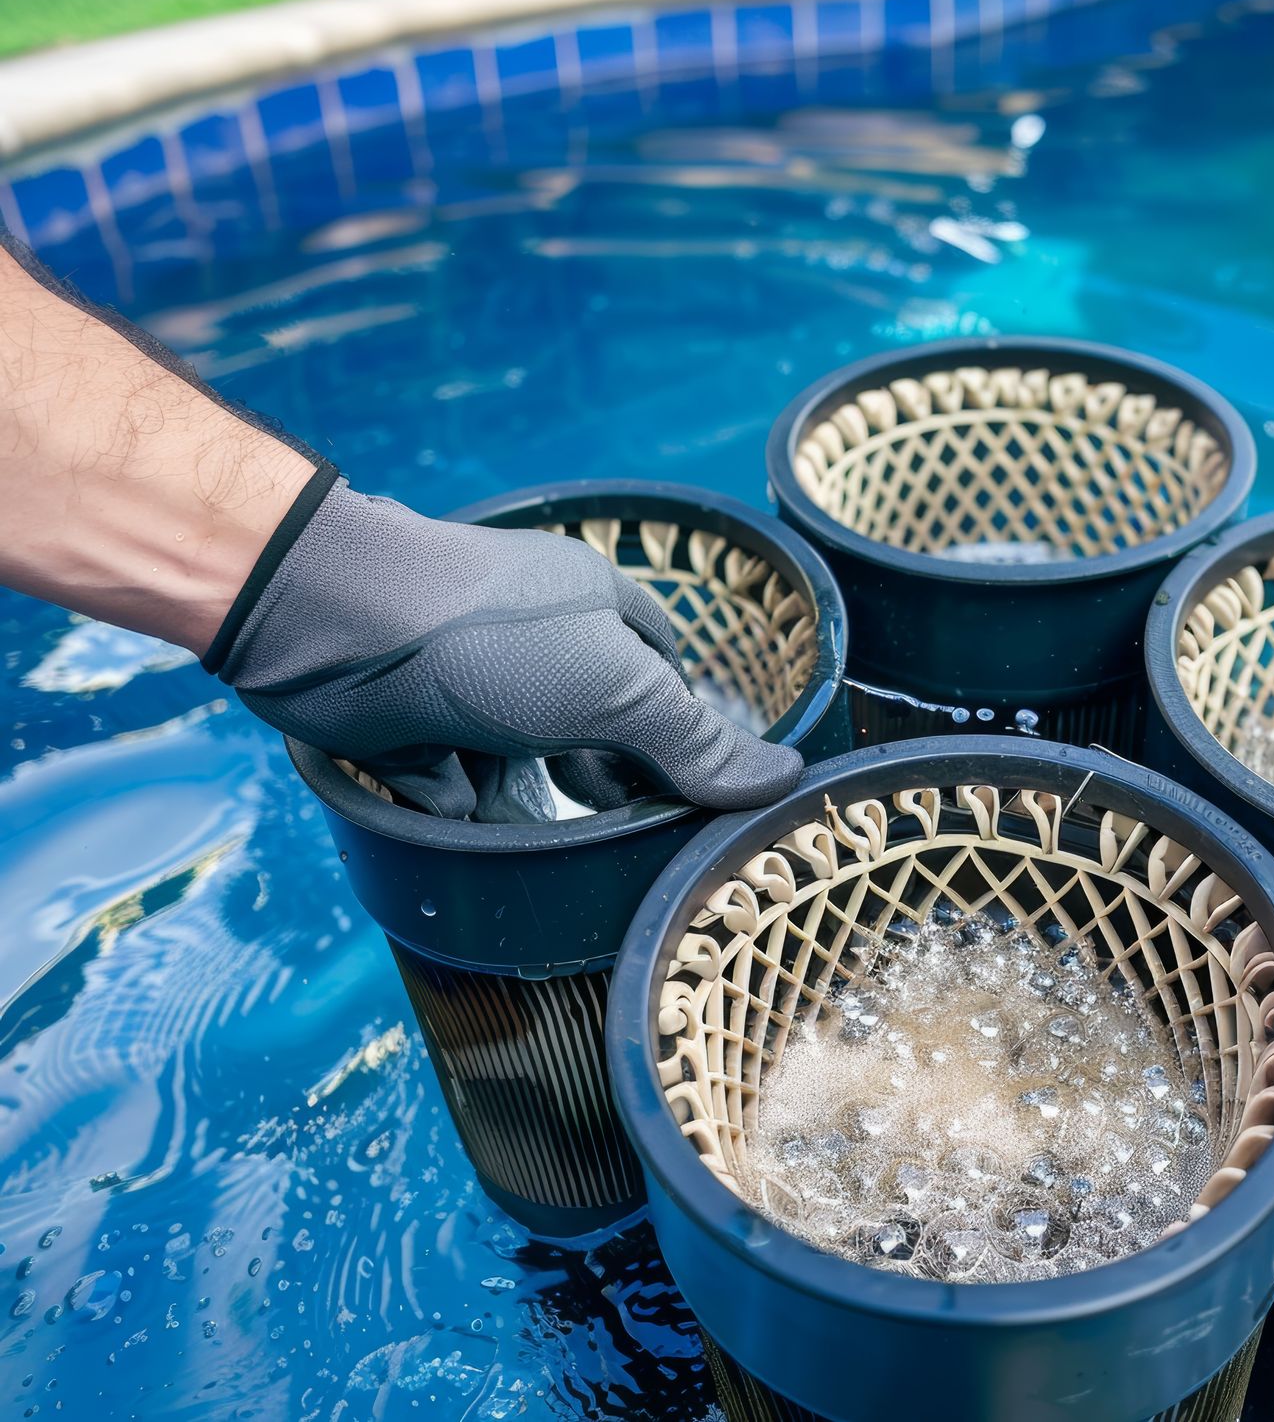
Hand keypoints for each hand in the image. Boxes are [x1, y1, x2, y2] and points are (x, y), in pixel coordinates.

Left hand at [214, 472, 802, 821]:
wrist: (330, 622)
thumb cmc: (489, 639)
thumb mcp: (616, 690)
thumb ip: (696, 743)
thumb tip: (789, 781)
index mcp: (600, 608)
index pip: (665, 678)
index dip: (678, 736)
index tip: (685, 795)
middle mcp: (537, 639)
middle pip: (594, 730)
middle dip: (595, 777)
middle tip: (603, 819)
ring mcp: (471, 681)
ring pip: (521, 764)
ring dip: (516, 796)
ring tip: (505, 801)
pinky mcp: (410, 721)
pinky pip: (452, 782)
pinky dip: (450, 796)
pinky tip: (442, 791)